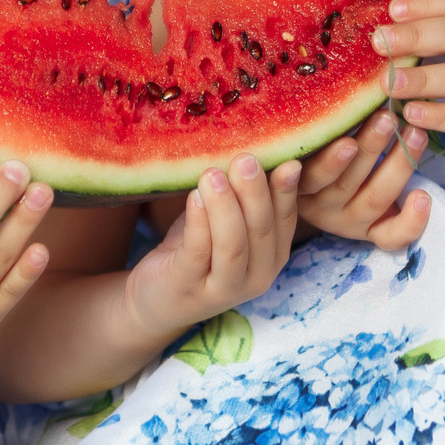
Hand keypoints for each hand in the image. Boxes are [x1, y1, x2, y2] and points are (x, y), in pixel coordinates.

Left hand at [124, 155, 301, 340]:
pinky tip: (194, 196)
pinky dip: (198, 222)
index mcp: (272, 256)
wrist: (156, 297)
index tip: (288, 159)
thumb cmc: (197, 249)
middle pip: (261, 231)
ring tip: (213, 174)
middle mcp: (257, 277)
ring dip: (224, 206)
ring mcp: (223, 288)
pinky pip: (197, 253)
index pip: (285, 220)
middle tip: (245, 159)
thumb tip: (257, 146)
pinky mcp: (187, 287)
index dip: (287, 191)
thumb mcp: (225, 221)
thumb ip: (244, 194)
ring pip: (232, 245)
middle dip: (254, 193)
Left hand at [294, 110, 432, 249]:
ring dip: (369, 151)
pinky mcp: (291, 186)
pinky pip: (313, 177)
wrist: (286, 167)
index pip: (394, 235)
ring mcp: (316, 204)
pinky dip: (329, 161)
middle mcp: (342, 218)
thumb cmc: (345, 164)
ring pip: (345, 183)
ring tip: (384, 121)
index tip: (424, 197)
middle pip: (374, 199)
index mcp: (368, 223)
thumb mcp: (372, 175)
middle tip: (414, 131)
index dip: (412, 222)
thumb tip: (421, 129)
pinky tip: (343, 141)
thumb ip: (393, 165)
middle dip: (399, 164)